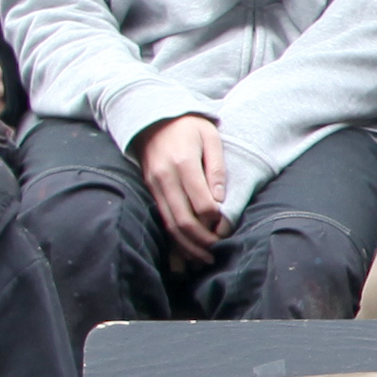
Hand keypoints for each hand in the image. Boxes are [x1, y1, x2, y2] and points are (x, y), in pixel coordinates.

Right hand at [139, 116, 232, 256]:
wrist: (153, 118)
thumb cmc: (188, 126)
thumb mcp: (210, 137)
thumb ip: (216, 168)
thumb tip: (220, 201)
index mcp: (183, 163)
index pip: (201, 203)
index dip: (215, 221)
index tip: (226, 228)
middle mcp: (165, 178)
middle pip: (183, 220)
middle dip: (201, 241)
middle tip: (216, 252)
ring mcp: (154, 186)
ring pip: (170, 224)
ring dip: (187, 246)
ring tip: (203, 258)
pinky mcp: (150, 190)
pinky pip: (162, 219)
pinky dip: (175, 237)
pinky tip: (187, 248)